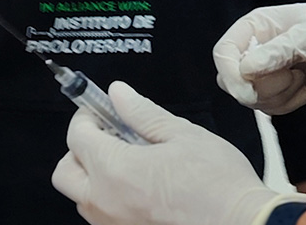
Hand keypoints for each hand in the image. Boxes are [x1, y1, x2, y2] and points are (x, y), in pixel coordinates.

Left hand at [52, 81, 305, 224]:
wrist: (239, 223)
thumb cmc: (216, 181)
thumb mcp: (182, 134)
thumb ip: (143, 113)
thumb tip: (118, 94)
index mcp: (116, 170)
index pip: (77, 137)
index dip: (86, 117)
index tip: (100, 110)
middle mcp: (105, 202)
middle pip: (65, 172)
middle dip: (79, 149)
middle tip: (108, 134)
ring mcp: (112, 224)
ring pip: (81, 197)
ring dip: (92, 175)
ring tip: (129, 160)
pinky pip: (101, 215)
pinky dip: (109, 197)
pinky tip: (140, 185)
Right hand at [213, 2, 305, 115]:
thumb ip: (280, 50)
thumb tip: (246, 68)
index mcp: (257, 26)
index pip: (223, 53)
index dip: (231, 74)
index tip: (249, 87)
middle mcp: (256, 47)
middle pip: (232, 81)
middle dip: (263, 88)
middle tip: (294, 76)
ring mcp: (267, 70)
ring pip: (250, 99)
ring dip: (280, 97)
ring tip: (303, 79)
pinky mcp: (280, 89)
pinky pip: (268, 109)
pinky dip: (288, 105)